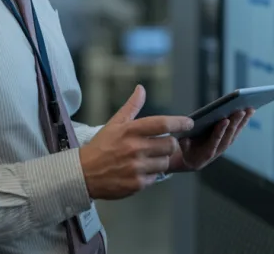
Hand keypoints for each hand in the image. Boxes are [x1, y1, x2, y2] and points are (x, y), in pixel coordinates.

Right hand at [79, 85, 192, 199]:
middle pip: (170, 144)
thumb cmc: (101, 147)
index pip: (162, 123)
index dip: (180, 122)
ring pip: (165, 162)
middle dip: (170, 144)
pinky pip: (156, 177)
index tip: (189, 123)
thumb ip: (131, 107)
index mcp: (130, 130)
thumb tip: (141, 89)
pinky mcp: (137, 183)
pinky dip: (151, 174)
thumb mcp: (114, 123)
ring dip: (161, 160)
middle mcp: (135, 148)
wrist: (83, 174)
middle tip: (162, 144)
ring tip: (149, 158)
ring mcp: (137, 167)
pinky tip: (140, 170)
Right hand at [169, 107, 254, 171]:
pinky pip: (237, 131)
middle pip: (228, 136)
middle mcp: (218, 150)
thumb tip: (185, 136)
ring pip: (235, 133)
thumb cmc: (186, 151)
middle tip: (241, 110)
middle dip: (235, 122)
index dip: (220, 131)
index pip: (215, 140)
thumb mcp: (182, 148)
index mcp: (206, 152)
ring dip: (243, 122)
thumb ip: (184, 143)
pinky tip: (249, 112)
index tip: (225, 120)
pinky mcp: (228, 141)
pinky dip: (243, 122)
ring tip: (250, 109)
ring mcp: (224, 146)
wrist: (194, 161)